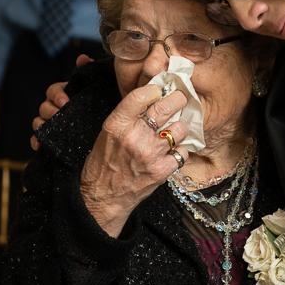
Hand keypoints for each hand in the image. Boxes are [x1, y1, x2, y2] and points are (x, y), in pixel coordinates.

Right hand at [30, 55, 93, 150]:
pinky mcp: (49, 138)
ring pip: (38, 121)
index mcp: (63, 95)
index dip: (57, 94)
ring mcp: (50, 123)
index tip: (65, 101)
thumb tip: (82, 58)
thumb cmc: (94, 105)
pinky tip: (39, 145)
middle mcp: (54, 108)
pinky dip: (35, 141)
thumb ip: (88, 72)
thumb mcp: (93, 89)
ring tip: (53, 130)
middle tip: (61, 114)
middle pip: (44, 106)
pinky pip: (37, 139)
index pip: (53, 90)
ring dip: (42, 125)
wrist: (103, 132)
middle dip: (51, 111)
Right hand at [79, 85, 189, 237]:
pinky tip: (172, 152)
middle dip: (177, 100)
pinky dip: (179, 151)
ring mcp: (149, 154)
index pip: (142, 95)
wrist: (102, 195)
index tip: (159, 90)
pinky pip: (182, 152)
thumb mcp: (109, 132)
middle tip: (180, 99)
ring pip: (179, 129)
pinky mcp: (161, 171)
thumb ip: (129, 115)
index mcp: (117, 124)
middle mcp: (133, 137)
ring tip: (174, 130)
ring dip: (179, 128)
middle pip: (166, 107)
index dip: (155, 89)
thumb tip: (154, 97)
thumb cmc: (105, 162)